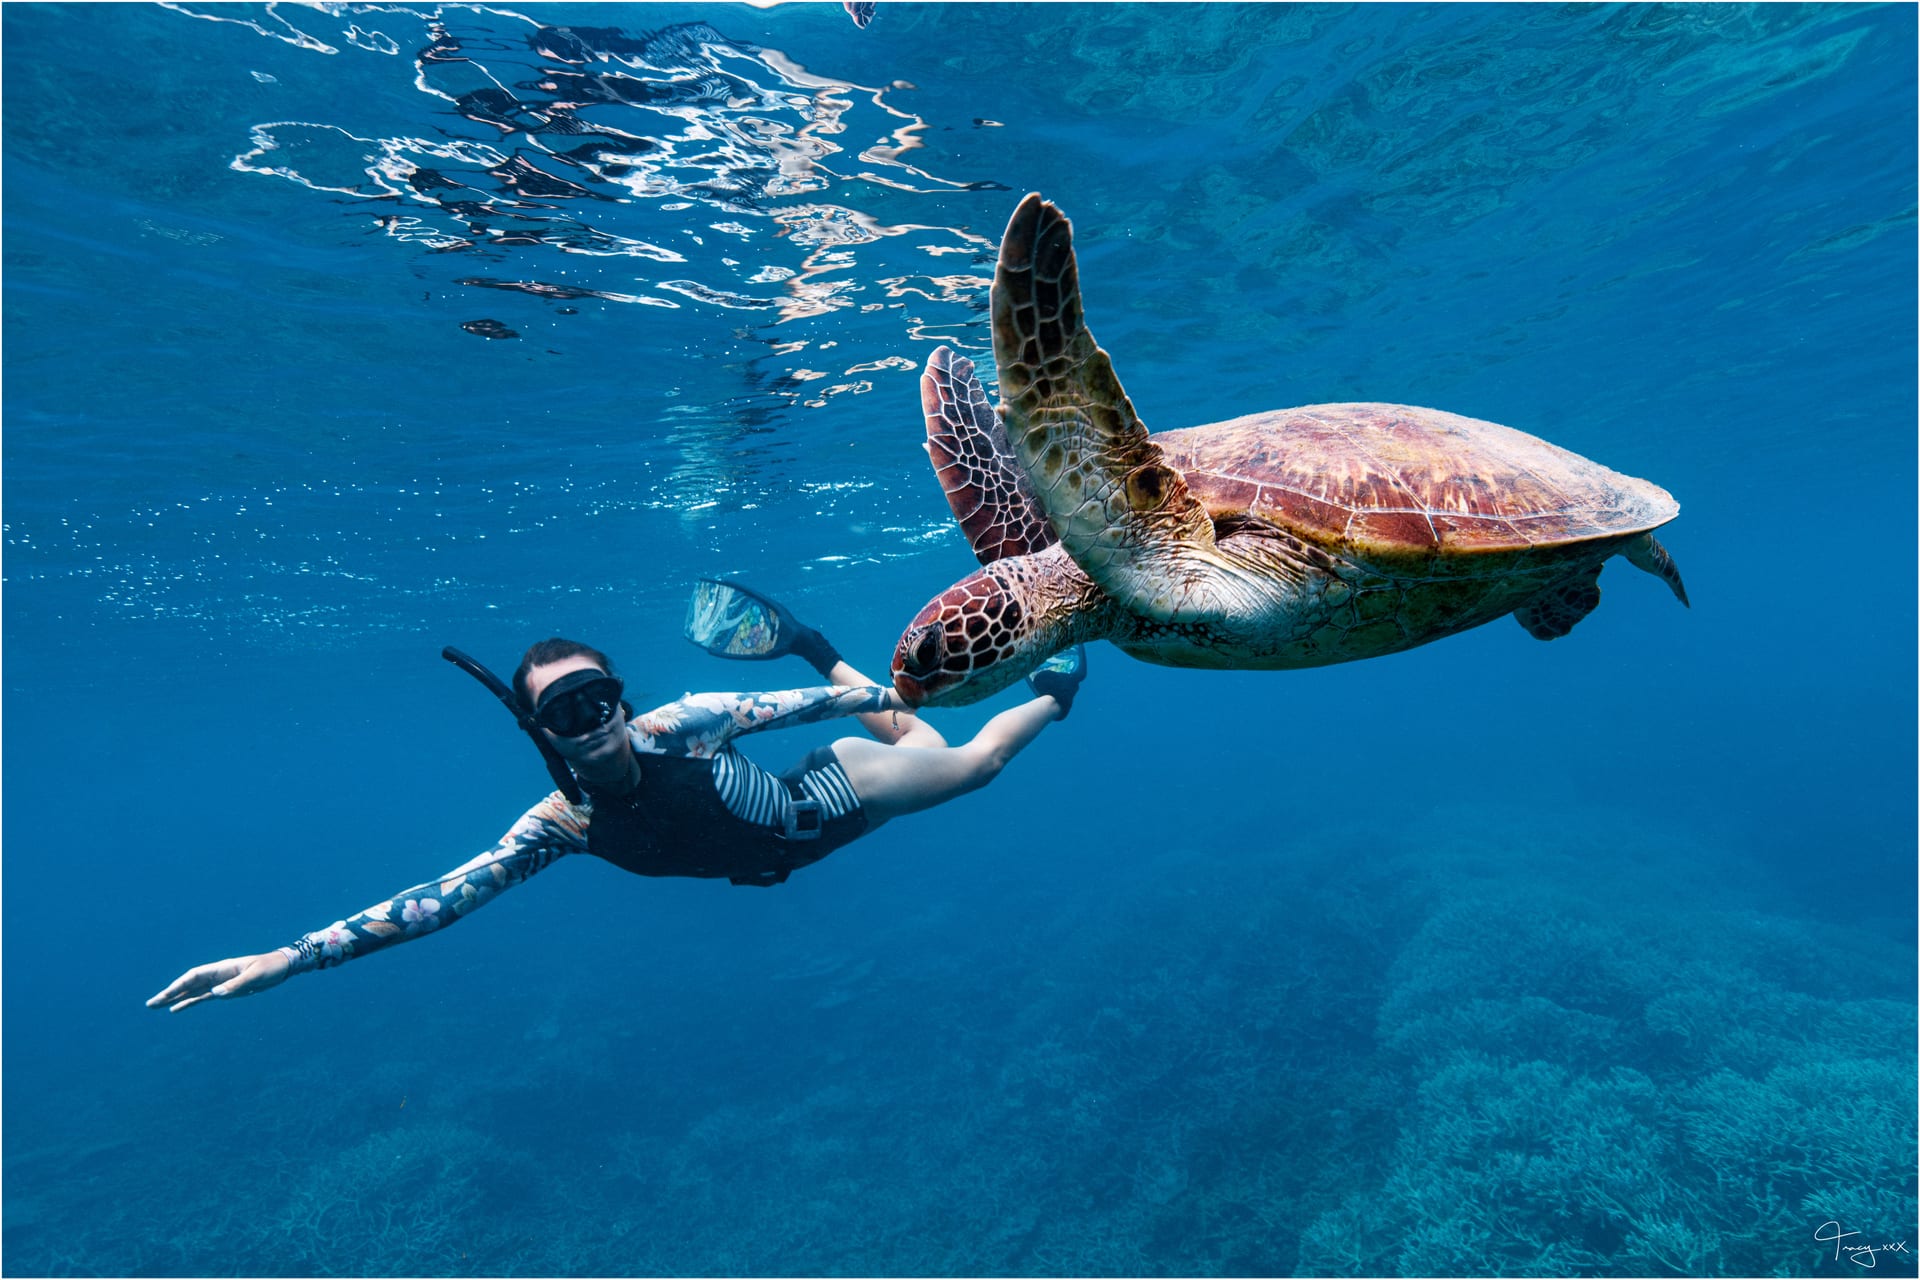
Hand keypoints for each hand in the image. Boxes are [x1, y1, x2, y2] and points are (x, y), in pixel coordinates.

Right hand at [146, 951, 291, 1012]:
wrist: (282, 968)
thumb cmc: (269, 968)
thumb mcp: (255, 976)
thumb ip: (236, 985)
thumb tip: (214, 994)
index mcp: (221, 968)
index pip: (194, 976)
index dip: (179, 985)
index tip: (166, 995)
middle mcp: (216, 975)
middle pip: (187, 985)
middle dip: (169, 993)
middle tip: (150, 1004)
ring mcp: (219, 984)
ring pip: (191, 992)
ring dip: (174, 999)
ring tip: (155, 1006)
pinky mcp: (224, 992)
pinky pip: (202, 998)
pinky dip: (188, 1003)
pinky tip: (176, 1009)